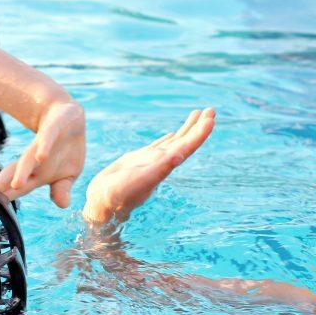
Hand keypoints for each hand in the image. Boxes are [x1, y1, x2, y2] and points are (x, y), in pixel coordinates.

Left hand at [0, 101, 85, 207]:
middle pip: (18, 174)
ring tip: (16, 185)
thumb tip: (62, 205)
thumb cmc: (65, 150)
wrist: (67, 115)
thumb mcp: (68, 174)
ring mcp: (42, 144)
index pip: (20, 187)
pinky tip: (40, 157)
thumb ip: (62, 189)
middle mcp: (36, 160)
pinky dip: (44, 147)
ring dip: (23, 171)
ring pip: (29, 158)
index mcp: (38, 173)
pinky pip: (47, 138)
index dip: (8, 196)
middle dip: (7, 187)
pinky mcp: (53, 128)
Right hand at [82, 108, 214, 223]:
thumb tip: (180, 155)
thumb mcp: (140, 180)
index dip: (200, 133)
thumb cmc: (119, 194)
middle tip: (211, 110)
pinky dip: (168, 138)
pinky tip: (172, 134)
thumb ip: (160, 168)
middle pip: (186, 141)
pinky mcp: (139, 160)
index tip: (211, 118)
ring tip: (197, 113)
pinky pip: (159, 146)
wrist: (104, 204)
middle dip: (198, 126)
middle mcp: (162, 162)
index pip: (188, 146)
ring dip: (187, 128)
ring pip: (174, 141)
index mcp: (165, 165)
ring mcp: (152, 161)